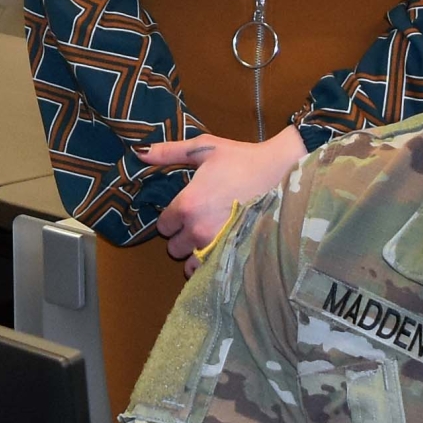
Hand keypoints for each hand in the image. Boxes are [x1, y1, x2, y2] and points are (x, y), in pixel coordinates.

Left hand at [140, 128, 305, 267]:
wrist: (283, 173)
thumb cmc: (243, 159)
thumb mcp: (204, 149)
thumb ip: (169, 153)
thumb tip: (139, 152)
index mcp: (187, 205)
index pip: (163, 226)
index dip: (171, 219)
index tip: (184, 211)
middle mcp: (197, 230)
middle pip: (173, 248)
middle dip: (182, 237)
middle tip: (198, 223)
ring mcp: (216, 246)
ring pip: (190, 264)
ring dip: (195, 254)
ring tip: (210, 238)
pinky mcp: (234, 255)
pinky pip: (211, 272)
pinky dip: (211, 266)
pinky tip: (220, 251)